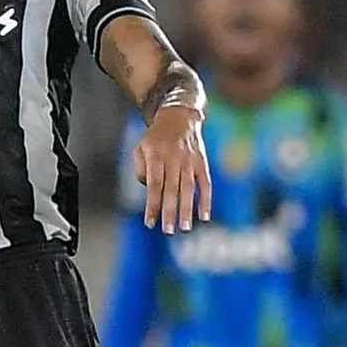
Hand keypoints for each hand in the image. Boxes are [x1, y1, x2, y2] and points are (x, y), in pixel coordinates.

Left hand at [135, 104, 211, 231]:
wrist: (179, 116)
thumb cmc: (156, 138)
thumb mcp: (140, 148)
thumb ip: (140, 170)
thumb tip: (149, 191)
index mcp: (156, 155)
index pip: (154, 185)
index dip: (153, 205)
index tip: (150, 223)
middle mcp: (174, 157)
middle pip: (171, 189)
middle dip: (170, 212)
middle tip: (168, 231)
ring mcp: (190, 160)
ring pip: (189, 188)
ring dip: (187, 210)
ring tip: (185, 228)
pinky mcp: (202, 161)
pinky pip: (205, 183)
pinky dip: (206, 199)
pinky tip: (204, 216)